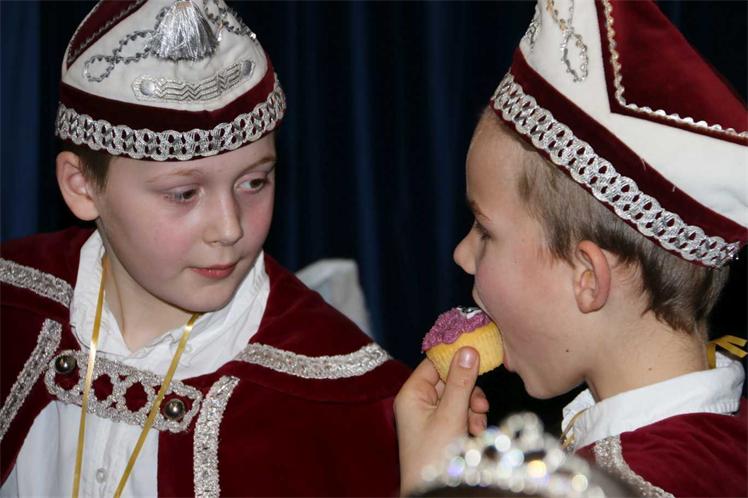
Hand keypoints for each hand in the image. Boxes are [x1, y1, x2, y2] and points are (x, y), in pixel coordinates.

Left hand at [394, 347, 489, 495]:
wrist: (435, 492)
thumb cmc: (434, 455)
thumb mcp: (451, 415)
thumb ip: (460, 381)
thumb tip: (467, 349)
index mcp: (412, 394)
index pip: (433, 362)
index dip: (454, 358)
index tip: (478, 352)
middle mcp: (419, 402)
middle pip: (450, 379)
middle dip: (469, 391)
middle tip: (479, 405)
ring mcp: (431, 416)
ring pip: (460, 397)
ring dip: (473, 408)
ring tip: (476, 426)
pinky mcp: (443, 429)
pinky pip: (462, 414)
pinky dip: (471, 420)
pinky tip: (475, 433)